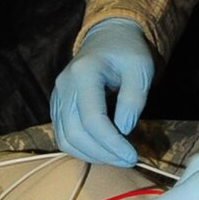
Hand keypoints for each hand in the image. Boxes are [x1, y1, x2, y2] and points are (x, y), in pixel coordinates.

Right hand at [50, 17, 155, 166]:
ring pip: (65, 139)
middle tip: (127, 160)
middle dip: (102, 154)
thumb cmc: (127, 52)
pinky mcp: (57, 108)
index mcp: (83, 73)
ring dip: (92, 155)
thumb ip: (133, 98)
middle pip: (75, 133)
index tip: (133, 156)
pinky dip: (82, 149)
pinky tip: (104, 150)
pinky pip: (64, 137)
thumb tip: (123, 130)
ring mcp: (57, 98)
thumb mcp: (141, 69)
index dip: (112, 143)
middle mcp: (63, 87)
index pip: (93, 119)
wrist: (107, 39)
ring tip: (117, 157)